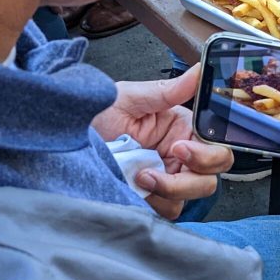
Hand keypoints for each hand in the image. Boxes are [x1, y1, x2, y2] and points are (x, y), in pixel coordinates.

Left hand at [92, 64, 233, 219]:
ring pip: (190, 197)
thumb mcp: (130, 98)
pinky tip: (133, 188)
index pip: (216, 146)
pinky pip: (168, 209)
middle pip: (210, 177)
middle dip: (188, 179)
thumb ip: (168, 90)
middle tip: (153, 169)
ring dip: (166, 191)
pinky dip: (154, 203)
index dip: (205, 153)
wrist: (64, 141)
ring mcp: (167, 178)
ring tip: (136, 177)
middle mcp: (180, 155)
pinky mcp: (152, 198)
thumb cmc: (95, 115)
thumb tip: (199, 70)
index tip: (177, 148)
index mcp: (182, 129)